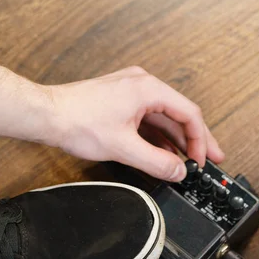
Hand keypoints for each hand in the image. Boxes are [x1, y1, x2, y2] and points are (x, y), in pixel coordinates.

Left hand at [0, 65, 223, 181]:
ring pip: (166, 118)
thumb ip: (157, 162)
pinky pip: (151, 120)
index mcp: (148, 89)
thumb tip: (179, 172)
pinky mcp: (124, 102)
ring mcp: (133, 92)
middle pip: (181, 114)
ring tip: (190, 161)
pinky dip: (160, 137)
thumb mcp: (123, 148)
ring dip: (178, 140)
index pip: (189, 114)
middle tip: (212, 158)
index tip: (201, 160)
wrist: (45, 115)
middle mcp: (143, 85)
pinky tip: (167, 153)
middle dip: (196, 139)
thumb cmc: (76, 121)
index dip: (200, 140)